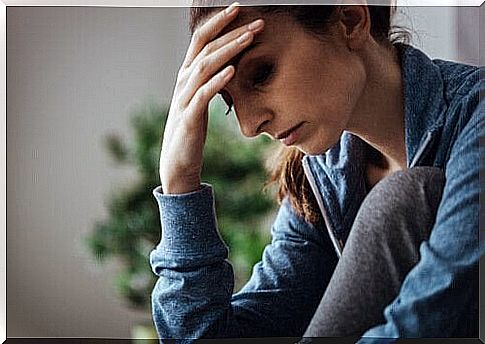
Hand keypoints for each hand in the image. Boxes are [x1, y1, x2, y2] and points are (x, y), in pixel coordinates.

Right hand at [159, 2, 263, 193]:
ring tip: (250, 37)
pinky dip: (218, 81)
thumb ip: (210, 81)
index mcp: (187, 75)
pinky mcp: (189, 118)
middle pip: (206, 48)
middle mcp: (183, 81)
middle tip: (256, 21)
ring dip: (229, 50)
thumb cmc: (192, 129)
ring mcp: (184, 98)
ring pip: (205, 66)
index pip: (201, 40)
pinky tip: (233, 71)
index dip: (219, 22)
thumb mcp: (201, 100)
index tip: (239, 8)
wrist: (178, 161)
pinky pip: (203, 95)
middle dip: (231, 31)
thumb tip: (229, 64)